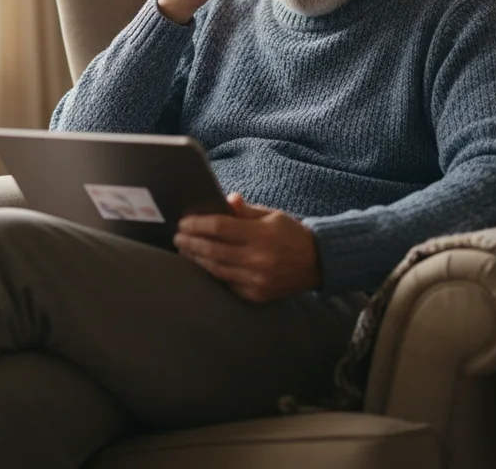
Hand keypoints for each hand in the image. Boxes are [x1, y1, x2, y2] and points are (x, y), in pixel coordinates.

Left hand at [175, 192, 320, 301]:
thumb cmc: (291, 234)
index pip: (220, 228)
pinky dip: (212, 273)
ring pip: (216, 269)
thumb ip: (246, 211)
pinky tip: (202, 264)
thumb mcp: (272, 215)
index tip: (183, 222)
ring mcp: (256, 280)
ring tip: (184, 249)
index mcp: (262, 235)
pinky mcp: (256, 295)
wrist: (317, 263)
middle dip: (190, 242)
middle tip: (177, 236)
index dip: (197, 224)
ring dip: (196, 259)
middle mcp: (258, 259)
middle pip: (212, 250)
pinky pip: (227, 284)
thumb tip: (225, 200)